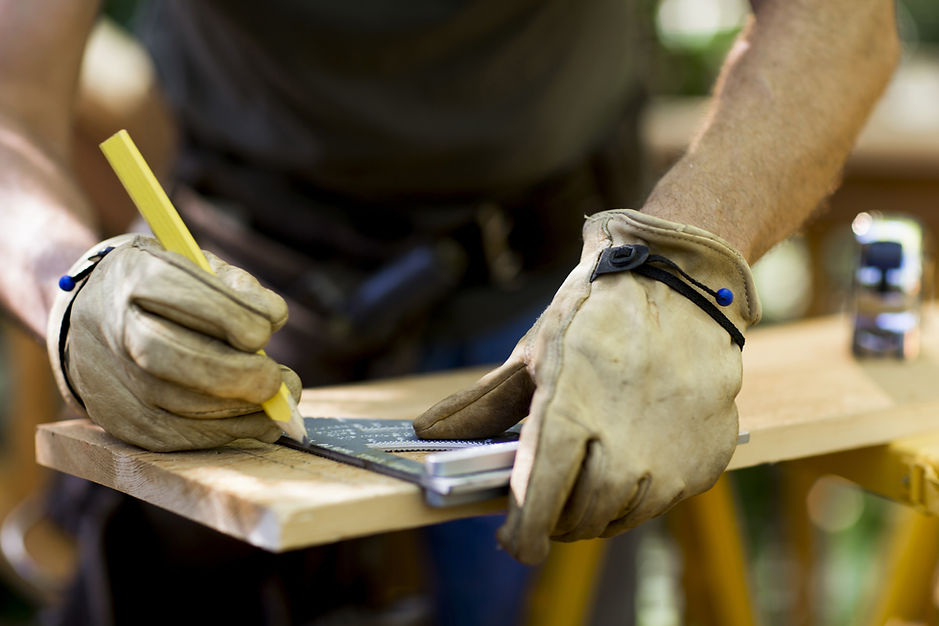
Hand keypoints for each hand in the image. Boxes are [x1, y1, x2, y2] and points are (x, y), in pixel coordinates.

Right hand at [47, 235, 299, 450]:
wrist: (90, 321)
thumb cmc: (161, 292)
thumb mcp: (193, 264)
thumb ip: (234, 284)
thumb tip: (273, 315)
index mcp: (135, 276)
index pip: (185, 295)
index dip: (236, 313)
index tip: (270, 322)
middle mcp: (116, 328)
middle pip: (175, 357)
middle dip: (238, 372)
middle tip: (277, 379)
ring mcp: (114, 379)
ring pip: (181, 405)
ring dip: (242, 408)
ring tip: (277, 399)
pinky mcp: (121, 420)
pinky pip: (179, 436)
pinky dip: (227, 431)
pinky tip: (257, 420)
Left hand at [414, 210, 760, 563]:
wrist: (680, 281)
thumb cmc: (596, 313)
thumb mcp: (533, 353)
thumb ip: (481, 404)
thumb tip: (425, 432)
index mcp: (569, 416)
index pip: (539, 502)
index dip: (523, 535)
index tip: (514, 542)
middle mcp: (624, 448)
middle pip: (580, 518)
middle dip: (558, 516)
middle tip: (553, 492)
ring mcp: (672, 457)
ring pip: (623, 515)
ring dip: (600, 507)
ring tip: (593, 469)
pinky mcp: (707, 459)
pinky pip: (665, 500)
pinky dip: (643, 490)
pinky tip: (636, 454)